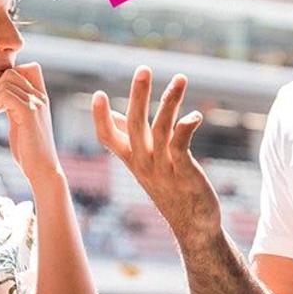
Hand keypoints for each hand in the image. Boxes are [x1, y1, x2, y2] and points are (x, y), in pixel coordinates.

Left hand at [0, 63, 61, 184]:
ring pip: (6, 81)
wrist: (42, 171)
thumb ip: (14, 109)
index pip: (28, 68)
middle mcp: (40, 97)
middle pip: (12, 72)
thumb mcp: (20, 124)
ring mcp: (36, 103)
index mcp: (40, 98)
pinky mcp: (29, 113)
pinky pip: (5, 95)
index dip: (7, 77)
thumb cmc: (29, 153)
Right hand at [91, 67, 219, 243]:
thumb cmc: (169, 188)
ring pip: (161, 129)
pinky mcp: (184, 172)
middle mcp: (143, 162)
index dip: (100, 117)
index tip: (98, 94)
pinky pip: (182, 146)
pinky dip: (186, 128)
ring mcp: (163, 168)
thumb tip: (114, 114)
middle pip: (135, 125)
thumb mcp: (144, 162)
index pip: (107, 137)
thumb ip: (128, 137)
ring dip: (170, 102)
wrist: (193, 225)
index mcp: (131, 159)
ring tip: (180, 79)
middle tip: (143, 69)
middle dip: (138, 95)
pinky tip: (195, 115)